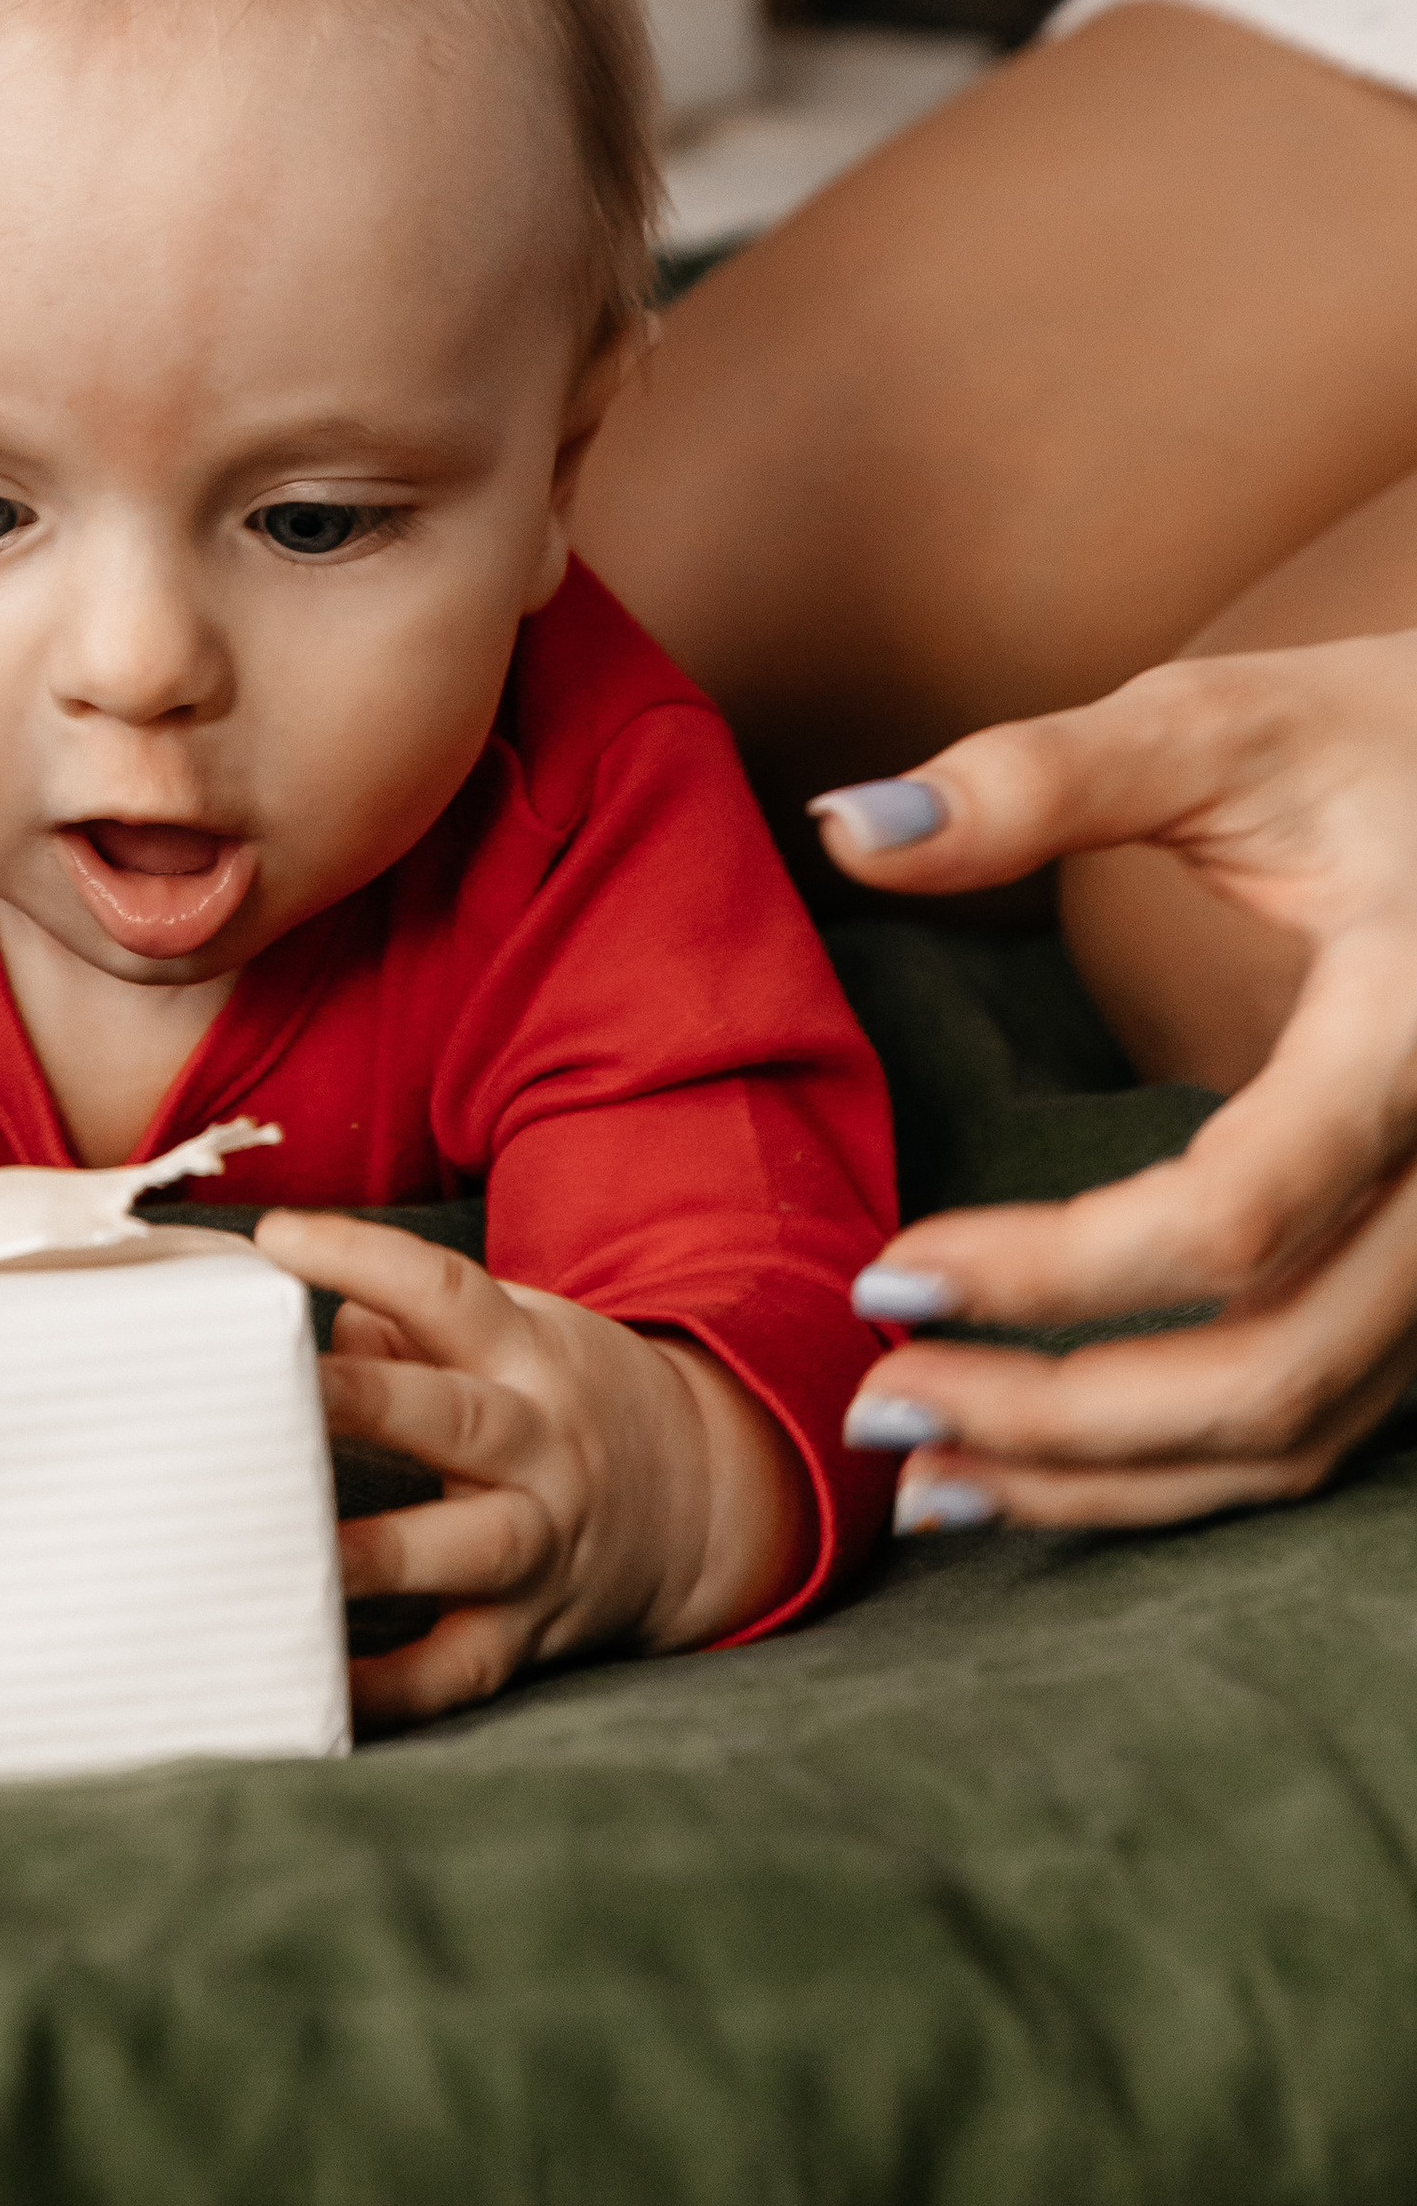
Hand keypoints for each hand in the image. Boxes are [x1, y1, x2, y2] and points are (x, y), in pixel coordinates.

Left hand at [256, 1211, 808, 1723]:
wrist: (696, 1500)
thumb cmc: (558, 1398)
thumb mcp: (509, 1329)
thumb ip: (400, 1320)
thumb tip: (292, 1318)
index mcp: (525, 1353)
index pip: (444, 1289)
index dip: (361, 1256)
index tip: (275, 1237)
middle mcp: (539, 1447)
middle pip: (457, 1420)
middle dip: (366, 1403)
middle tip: (272, 1394)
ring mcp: (541, 1544)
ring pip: (467, 1551)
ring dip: (379, 1556)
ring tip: (288, 1555)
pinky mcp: (530, 1634)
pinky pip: (460, 1670)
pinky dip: (394, 1690)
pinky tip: (319, 1689)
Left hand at [814, 637, 1416, 1527]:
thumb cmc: (1385, 741)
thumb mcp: (1223, 726)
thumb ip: (1042, 781)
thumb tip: (846, 826)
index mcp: (1413, 1033)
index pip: (1234, 1217)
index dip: (1049, 1272)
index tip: (884, 1269)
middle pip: (1273, 1371)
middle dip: (1062, 1421)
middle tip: (878, 1408)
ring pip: (1304, 1430)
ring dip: (1110, 1478)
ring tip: (928, 1478)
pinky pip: (1325, 1417)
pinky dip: (1180, 1464)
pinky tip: (1043, 1460)